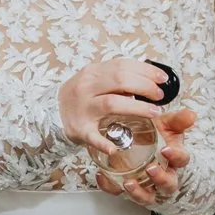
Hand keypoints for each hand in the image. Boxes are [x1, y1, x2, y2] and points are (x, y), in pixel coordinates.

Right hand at [56, 56, 173, 161]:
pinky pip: (93, 137)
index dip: (145, 70)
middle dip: (145, 86)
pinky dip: (104, 144)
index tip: (162, 78)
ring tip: (154, 112)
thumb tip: (149, 77)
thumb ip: (117, 77)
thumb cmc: (82, 96)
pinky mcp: (79, 129)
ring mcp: (83, 108)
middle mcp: (86, 87)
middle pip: (120, 80)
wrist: (52, 112)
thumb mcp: (95, 80)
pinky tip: (115, 149)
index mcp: (92, 72)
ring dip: (137, 107)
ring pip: (112, 103)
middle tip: (160, 95)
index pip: (122, 65)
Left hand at [94, 108, 194, 207]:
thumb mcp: (166, 124)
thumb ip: (177, 119)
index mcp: (173, 158)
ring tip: (129, 183)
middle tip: (150, 169)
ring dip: (139, 192)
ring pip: (147, 196)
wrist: (137, 139)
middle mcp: (162, 174)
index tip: (166, 149)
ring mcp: (146, 184)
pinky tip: (103, 177)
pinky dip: (111, 187)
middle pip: (168, 184)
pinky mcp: (127, 186)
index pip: (181, 160)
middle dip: (160, 179)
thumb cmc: (156, 135)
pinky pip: (119, 191)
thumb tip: (191, 114)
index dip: (176, 156)